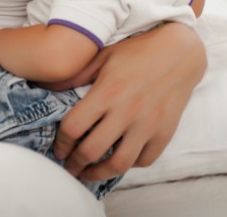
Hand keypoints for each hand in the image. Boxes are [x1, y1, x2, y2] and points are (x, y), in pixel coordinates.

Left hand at [52, 23, 206, 181]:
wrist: (180, 52)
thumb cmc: (136, 52)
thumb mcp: (103, 56)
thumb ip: (75, 74)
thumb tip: (46, 86)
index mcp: (108, 91)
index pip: (74, 127)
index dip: (61, 143)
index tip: (59, 148)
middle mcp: (127, 111)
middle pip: (92, 151)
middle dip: (75, 164)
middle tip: (69, 167)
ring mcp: (148, 124)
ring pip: (119, 164)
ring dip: (99, 173)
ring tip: (89, 173)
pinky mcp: (165, 132)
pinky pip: (144, 160)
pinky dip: (129, 165)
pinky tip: (118, 159)